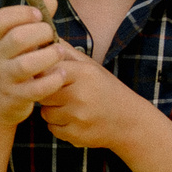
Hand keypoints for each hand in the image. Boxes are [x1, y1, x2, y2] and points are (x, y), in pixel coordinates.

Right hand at [0, 0, 71, 130]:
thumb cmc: (10, 66)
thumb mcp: (15, 43)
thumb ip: (33, 22)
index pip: (0, 19)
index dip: (21, 13)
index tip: (38, 15)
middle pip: (17, 38)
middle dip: (40, 33)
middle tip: (51, 36)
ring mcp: (5, 78)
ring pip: (25, 65)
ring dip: (48, 56)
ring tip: (60, 53)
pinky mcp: (15, 98)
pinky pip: (35, 89)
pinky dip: (52, 81)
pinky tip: (61, 75)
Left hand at [31, 49, 154, 150]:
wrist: (129, 121)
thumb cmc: (105, 89)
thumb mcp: (90, 66)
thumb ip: (66, 52)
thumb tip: (43, 36)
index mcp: (83, 74)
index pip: (46, 71)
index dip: (44, 74)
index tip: (49, 77)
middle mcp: (80, 95)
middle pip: (42, 92)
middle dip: (47, 93)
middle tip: (62, 93)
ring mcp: (77, 117)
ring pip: (45, 113)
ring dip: (52, 111)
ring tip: (71, 107)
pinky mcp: (75, 135)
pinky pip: (52, 129)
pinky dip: (59, 126)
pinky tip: (75, 120)